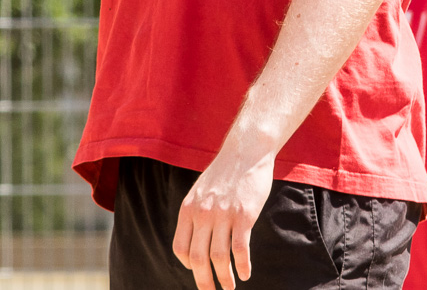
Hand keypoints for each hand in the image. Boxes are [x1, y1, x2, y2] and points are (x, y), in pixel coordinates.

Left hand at [172, 149, 274, 289]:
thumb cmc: (225, 172)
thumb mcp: (201, 191)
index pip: (181, 248)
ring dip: (225, 278)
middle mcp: (202, 214)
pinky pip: (240, 249)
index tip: (198, 270)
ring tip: (230, 287)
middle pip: (198, 258)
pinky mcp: (244, 215)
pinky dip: (243, 266)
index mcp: (188, 209)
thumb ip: (196, 213)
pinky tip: (246, 273)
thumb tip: (197, 238)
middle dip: (204, 281)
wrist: (245, 151)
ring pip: (219, 258)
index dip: (189, 265)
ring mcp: (223, 215)